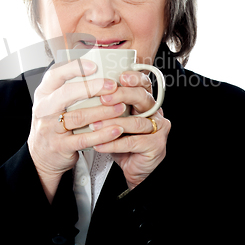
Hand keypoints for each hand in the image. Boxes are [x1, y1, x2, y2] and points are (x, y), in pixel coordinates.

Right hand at [27, 59, 126, 202]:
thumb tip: (97, 68)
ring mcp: (50, 128)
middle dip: (92, 88)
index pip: (55, 74)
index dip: (75, 68)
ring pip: (79, 117)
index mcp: (44, 93)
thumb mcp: (53, 102)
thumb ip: (69, 87)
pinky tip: (116, 129)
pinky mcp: (60, 146)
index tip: (94, 66)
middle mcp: (44, 109)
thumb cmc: (53, 123)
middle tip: (113, 86)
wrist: (40, 156)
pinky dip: (102, 134)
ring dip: (103, 111)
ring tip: (121, 107)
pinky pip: (84, 139)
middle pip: (67, 93)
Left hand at [92, 71, 170, 189]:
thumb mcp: (115, 118)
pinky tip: (99, 145)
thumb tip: (85, 92)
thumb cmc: (123, 139)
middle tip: (104, 98)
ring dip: (113, 123)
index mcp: (145, 101)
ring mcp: (158, 128)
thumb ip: (108, 105)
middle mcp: (155, 112)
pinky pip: (132, 142)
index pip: (143, 84)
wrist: (134, 167)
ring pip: (136, 122)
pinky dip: (114, 143)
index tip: (120, 77)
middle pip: (143, 98)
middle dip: (122, 95)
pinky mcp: (156, 145)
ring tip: (94, 125)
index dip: (134, 78)